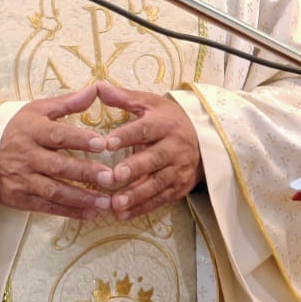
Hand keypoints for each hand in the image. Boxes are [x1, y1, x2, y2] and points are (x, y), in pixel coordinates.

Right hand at [0, 84, 112, 218]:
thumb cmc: (17, 127)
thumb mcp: (38, 110)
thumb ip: (68, 103)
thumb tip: (96, 89)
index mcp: (32, 130)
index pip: (58, 135)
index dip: (80, 139)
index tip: (102, 144)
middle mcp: (26, 156)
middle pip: (58, 166)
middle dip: (85, 173)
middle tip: (110, 177)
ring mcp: (22, 179)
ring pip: (54, 191)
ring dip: (81, 198)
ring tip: (106, 202)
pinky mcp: (19, 198)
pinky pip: (46, 207)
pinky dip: (68, 211)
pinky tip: (90, 213)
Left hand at [94, 82, 202, 220]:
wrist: (203, 140)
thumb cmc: (168, 120)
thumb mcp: (150, 104)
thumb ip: (124, 98)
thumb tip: (97, 86)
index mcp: (165, 124)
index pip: (145, 129)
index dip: (126, 136)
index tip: (106, 143)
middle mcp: (174, 147)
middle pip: (154, 159)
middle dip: (134, 169)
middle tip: (112, 177)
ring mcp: (178, 169)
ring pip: (158, 183)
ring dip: (137, 195)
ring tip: (116, 203)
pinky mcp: (179, 187)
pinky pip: (161, 199)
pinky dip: (142, 208)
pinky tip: (123, 214)